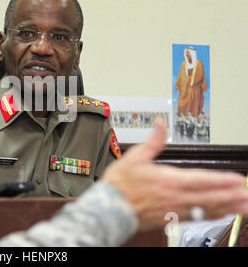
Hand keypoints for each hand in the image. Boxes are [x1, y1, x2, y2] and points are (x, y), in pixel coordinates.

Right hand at [102, 119, 247, 230]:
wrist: (109, 208)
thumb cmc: (120, 186)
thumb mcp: (134, 157)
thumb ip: (152, 141)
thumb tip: (160, 124)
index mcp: (168, 180)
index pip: (202, 180)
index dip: (222, 180)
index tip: (237, 180)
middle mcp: (175, 197)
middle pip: (209, 196)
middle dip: (231, 195)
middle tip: (247, 195)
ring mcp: (174, 210)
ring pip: (205, 209)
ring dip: (226, 208)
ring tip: (242, 207)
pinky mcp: (170, 219)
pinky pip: (196, 218)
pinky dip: (211, 216)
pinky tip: (219, 215)